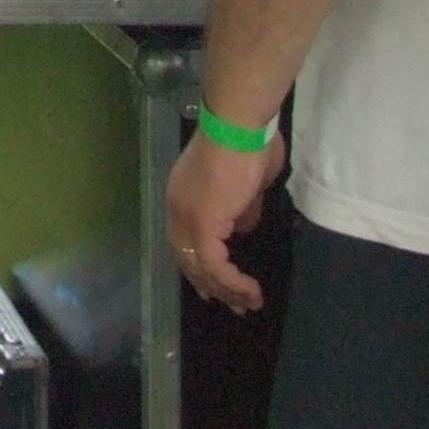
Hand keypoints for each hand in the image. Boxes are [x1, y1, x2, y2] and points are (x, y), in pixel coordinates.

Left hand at [164, 122, 285, 311]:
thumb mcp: (247, 186)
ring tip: (249, 304)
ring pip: (200, 266)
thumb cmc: (248, 144)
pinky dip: (232, 281)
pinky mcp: (202, 224)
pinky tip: (251, 290)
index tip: (218, 285)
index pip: (186, 240)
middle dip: (212, 285)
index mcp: (183, 197)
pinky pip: (214, 264)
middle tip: (235, 304)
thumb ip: (242, 209)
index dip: (200, 265)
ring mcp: (186, 217)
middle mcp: (177, 209)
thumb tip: (243, 226)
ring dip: (226, 289)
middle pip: (188, 258)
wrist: (240, 125)